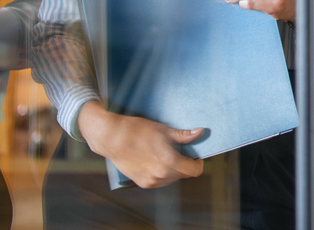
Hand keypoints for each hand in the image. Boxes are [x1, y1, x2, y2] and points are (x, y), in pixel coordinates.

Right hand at [77, 100, 203, 188]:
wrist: (112, 138)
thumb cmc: (138, 131)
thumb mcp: (164, 130)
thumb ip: (183, 135)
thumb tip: (200, 133)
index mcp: (169, 161)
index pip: (194, 171)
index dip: (198, 163)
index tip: (196, 155)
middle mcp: (160, 175)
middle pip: (184, 175)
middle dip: (186, 164)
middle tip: (181, 151)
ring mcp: (150, 181)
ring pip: (172, 179)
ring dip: (174, 170)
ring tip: (166, 155)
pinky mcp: (142, 183)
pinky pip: (160, 181)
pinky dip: (163, 173)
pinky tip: (157, 161)